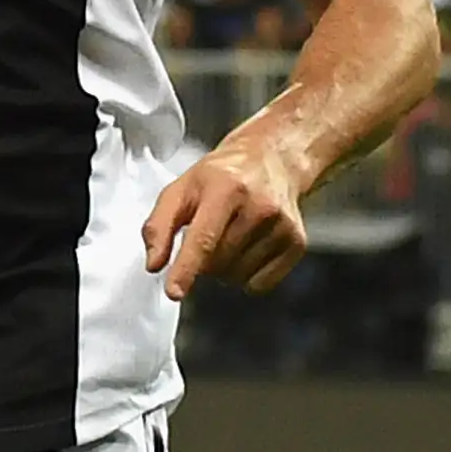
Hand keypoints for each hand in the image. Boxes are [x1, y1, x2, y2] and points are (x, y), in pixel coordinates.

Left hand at [142, 138, 308, 300]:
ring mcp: (281, 225)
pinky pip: (260, 284)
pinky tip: (249, 248)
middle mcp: (259, 206)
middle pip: (217, 262)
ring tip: (230, 236)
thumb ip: (159, 226)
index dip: (186, 268)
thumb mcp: (182, 189)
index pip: (203, 238)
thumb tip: (154, 264)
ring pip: (236, 276)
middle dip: (203, 260)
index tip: (174, 291)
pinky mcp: (296, 242)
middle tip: (209, 233)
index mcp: (226, 187)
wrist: (273, 160)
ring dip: (224, 268)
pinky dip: (247, 276)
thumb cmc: (223, 175)